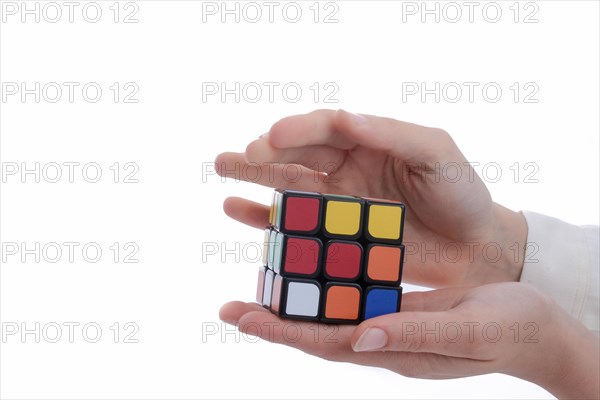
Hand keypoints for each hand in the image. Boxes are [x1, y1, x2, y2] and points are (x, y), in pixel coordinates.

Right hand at [215, 109, 527, 286]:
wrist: (474, 248)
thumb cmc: (462, 194)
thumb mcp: (436, 153)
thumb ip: (391, 134)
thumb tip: (342, 117)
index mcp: (369, 141)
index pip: (325, 128)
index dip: (297, 130)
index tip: (272, 137)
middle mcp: (346, 168)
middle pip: (296, 153)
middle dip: (264, 152)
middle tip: (235, 156)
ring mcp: (337, 203)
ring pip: (287, 184)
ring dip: (253, 177)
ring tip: (223, 168)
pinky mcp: (334, 236)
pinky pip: (293, 224)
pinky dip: (263, 217)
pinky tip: (235, 209)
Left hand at [220, 283, 599, 398]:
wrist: (538, 329)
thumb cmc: (510, 331)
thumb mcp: (467, 329)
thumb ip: (414, 333)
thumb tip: (359, 337)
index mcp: (395, 349)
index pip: (326, 343)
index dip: (283, 331)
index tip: (242, 318)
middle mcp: (383, 339)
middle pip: (317, 332)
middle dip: (274, 320)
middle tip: (230, 308)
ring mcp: (390, 324)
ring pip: (331, 313)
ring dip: (295, 301)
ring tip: (259, 284)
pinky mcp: (401, 307)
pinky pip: (354, 297)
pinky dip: (326, 285)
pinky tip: (311, 271)